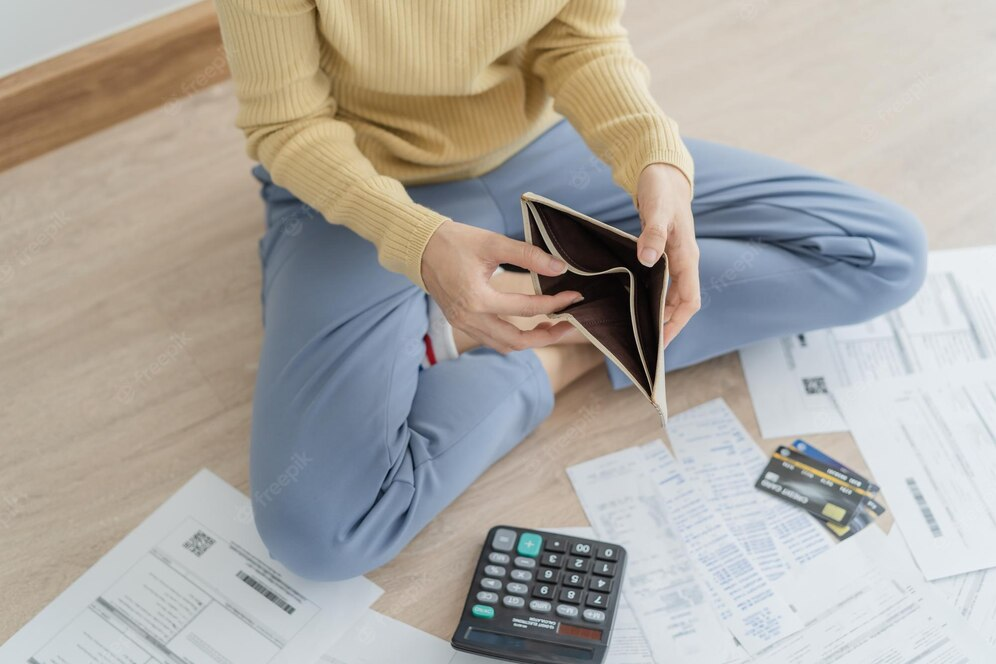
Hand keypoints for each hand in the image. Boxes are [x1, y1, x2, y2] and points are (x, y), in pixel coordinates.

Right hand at [421, 221, 581, 352]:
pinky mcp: (461, 323)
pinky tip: (526, 325)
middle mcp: (470, 318)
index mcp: (478, 299)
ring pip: (504, 345)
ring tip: (550, 326)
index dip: (555, 304)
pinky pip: (491, 340)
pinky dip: (512, 337)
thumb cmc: (455, 241)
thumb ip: (528, 256)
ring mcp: (463, 324)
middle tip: (569, 324)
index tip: (574, 296)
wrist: (420, 247)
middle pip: (518, 340)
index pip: (527, 309)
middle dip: (548, 336)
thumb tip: (559, 268)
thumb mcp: (494, 243)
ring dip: (530, 340)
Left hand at [636, 163, 699, 348]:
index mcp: (686, 257)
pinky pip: (660, 286)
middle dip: (665, 327)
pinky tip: (633, 307)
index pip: (689, 301)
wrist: (663, 175)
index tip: (660, 344)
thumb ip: (653, 234)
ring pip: (670, 297)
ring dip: (658, 316)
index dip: (676, 324)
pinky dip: (650, 300)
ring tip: (638, 334)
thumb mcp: (656, 210)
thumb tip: (648, 260)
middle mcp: (683, 263)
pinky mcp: (663, 256)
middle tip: (644, 348)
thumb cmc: (661, 191)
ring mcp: (674, 260)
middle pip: (679, 305)